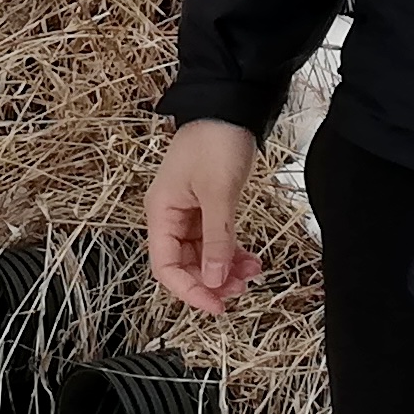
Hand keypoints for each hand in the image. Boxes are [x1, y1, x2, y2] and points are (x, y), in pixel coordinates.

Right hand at [147, 119, 261, 316]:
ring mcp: (189, 213)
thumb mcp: (218, 193)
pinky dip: (231, 253)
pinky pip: (215, 242)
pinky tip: (251, 260)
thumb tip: (215, 280)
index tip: (216, 305)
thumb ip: (217, 239)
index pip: (165, 266)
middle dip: (211, 281)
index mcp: (161, 212)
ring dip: (224, 269)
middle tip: (241, 288)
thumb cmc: (215, 141)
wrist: (230, 107)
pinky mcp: (207, 208)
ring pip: (202, 256)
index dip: (189, 290)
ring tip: (252, 273)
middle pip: (184, 265)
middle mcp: (170, 216)